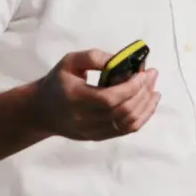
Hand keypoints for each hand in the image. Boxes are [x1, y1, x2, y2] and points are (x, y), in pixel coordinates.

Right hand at [32, 49, 159, 140]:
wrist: (41, 111)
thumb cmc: (57, 81)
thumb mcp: (69, 61)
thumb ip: (94, 57)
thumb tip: (122, 60)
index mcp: (76, 97)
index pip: (110, 98)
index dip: (132, 86)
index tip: (144, 72)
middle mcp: (84, 119)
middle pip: (123, 111)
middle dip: (143, 92)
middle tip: (152, 75)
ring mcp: (92, 132)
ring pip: (128, 124)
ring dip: (146, 106)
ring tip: (154, 89)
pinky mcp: (98, 137)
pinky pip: (125, 131)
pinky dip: (141, 117)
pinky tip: (148, 104)